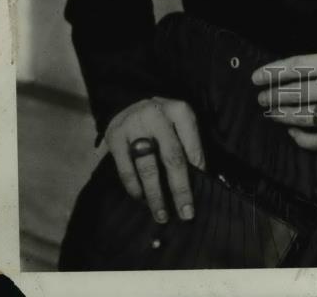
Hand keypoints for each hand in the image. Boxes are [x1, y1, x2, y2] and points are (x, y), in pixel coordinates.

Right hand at [104, 97, 205, 222]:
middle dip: (180, 189)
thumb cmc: (162, 119)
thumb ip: (189, 145)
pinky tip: (141, 199)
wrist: (128, 101)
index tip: (201, 193)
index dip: (198, 171)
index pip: (192, 145)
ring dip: (156, 195)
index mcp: (179, 110)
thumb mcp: (179, 122)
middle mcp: (157, 115)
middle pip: (172, 158)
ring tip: (162, 215)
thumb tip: (200, 179)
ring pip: (148, 167)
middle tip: (186, 213)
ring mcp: (134, 125)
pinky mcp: (115, 136)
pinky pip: (126, 169)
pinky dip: (134, 188)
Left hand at [251, 51, 316, 151]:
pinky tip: (294, 134)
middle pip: (299, 91)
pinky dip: (304, 138)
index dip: (275, 71)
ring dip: (283, 115)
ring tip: (270, 114)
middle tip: (259, 97)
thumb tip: (302, 73)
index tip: (258, 75)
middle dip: (274, 95)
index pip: (301, 65)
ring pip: (306, 115)